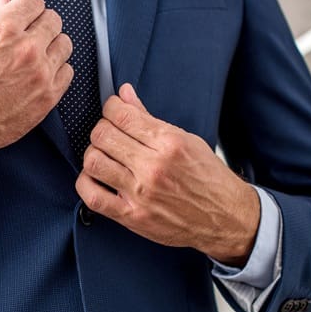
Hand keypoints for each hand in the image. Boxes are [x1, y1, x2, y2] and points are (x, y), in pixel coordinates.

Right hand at [0, 0, 73, 184]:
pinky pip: (67, 72)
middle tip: (31, 36)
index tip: (26, 15)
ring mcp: (40, 74)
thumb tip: (4, 1)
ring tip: (37, 56)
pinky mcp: (48, 97)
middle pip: (53, 20)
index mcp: (4, 29)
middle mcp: (26, 49)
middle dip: (41, 25)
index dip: (28, 7)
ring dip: (52, 47)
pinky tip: (41, 75)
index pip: (34, 1)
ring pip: (64, 44)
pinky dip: (57, 71)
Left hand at [75, 84, 260, 266]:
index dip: (110, 107)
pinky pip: (92, 196)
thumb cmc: (208, 178)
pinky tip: (95, 178)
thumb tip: (124, 94)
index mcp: (169, 143)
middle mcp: (153, 166)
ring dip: (93, 154)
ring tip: (104, 156)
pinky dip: (85, 183)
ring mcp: (140, 192)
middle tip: (109, 133)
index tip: (113, 110)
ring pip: (93, 161)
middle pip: (103, 135)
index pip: (122, 115)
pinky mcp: (132, 216)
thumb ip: (150, 119)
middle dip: (101, 129)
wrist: (224, 217)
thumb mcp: (187, 140)